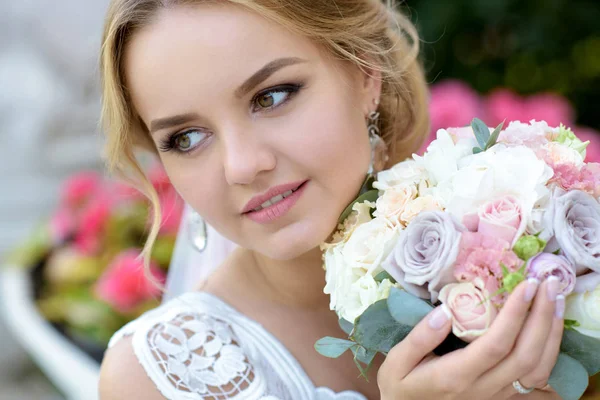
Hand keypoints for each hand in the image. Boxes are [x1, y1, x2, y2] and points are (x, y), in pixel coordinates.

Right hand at [377, 278, 564, 399]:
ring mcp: (497, 395)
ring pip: (538, 368)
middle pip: (525, 355)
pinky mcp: (504, 396)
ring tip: (556, 299)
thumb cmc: (402, 386)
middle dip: (541, 316)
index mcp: (456, 375)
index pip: (495, 344)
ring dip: (552, 332)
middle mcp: (483, 388)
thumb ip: (419, 338)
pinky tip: (551, 326)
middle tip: (548, 283)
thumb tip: (444, 310)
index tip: (525, 285)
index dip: (515, 315)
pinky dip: (550, 350)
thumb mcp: (397, 362)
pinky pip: (537, 377)